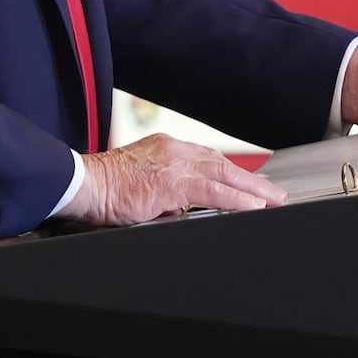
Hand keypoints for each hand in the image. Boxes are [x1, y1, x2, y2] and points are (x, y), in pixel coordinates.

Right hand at [56, 134, 285, 226]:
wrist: (84, 184)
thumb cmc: (103, 188)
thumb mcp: (141, 186)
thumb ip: (165, 194)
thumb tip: (179, 210)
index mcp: (164, 148)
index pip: (207, 158)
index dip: (231, 171)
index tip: (248, 182)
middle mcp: (173, 150)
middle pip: (221, 163)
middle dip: (250, 179)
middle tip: (273, 193)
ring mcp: (174, 164)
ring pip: (224, 174)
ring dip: (252, 189)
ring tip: (272, 200)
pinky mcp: (172, 183)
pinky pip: (214, 191)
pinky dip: (237, 198)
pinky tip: (252, 206)